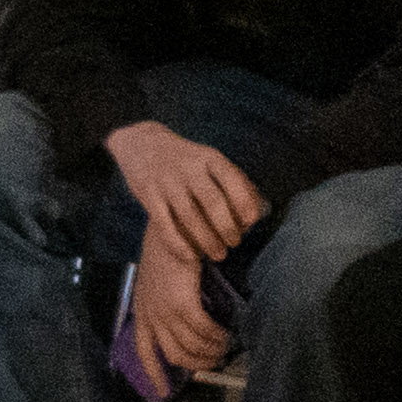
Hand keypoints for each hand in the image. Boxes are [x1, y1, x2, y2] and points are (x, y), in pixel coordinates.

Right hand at [103, 123, 266, 271]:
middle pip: (213, 203)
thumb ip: (232, 180)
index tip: (252, 221)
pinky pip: (165, 226)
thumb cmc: (187, 159)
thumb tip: (259, 208)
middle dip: (227, 227)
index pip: (231, 179)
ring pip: (190, 218)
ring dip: (207, 241)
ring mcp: (167, 183)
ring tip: (219, 254)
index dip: (244, 202)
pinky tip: (191, 257)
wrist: (142, 144)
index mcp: (208, 158)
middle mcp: (188, 169)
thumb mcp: (209, 158)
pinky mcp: (149, 196)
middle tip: (235, 243)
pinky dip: (179, 245)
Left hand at [131, 262, 232, 381]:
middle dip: (196, 364)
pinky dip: (216, 336)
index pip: (144, 351)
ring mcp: (165, 311)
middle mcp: (150, 315)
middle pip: (174, 355)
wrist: (172, 228)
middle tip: (215, 362)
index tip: (162, 393)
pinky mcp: (182, 305)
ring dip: (211, 351)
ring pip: (190, 346)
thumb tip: (187, 324)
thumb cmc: (169, 250)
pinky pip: (203, 331)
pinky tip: (226, 334)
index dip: (154, 374)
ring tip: (225, 347)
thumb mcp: (160, 281)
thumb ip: (167, 303)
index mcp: (142, 310)